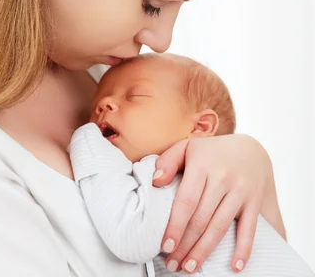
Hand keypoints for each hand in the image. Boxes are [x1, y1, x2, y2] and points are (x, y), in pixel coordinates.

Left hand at [153, 134, 273, 273]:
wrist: (251, 148)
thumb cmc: (210, 152)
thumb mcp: (187, 147)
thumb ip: (168, 161)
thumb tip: (156, 182)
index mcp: (202, 166)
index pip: (186, 201)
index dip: (175, 226)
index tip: (165, 246)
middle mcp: (223, 178)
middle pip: (201, 219)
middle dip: (185, 245)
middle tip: (173, 264)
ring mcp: (241, 191)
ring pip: (220, 227)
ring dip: (205, 251)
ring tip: (190, 267)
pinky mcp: (255, 202)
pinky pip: (249, 229)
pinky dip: (244, 249)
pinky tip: (234, 267)